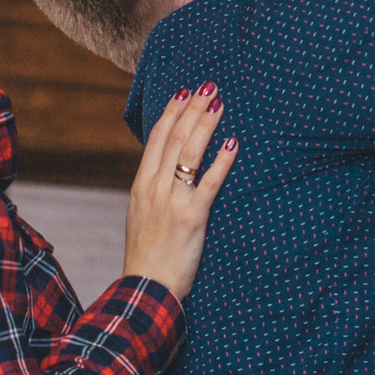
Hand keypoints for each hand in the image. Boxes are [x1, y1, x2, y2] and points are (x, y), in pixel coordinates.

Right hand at [123, 85, 239, 300]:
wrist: (147, 287)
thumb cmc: (147, 254)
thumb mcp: (141, 216)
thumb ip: (153, 191)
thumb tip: (166, 170)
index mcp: (141, 185)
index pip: (156, 139)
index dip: (171, 112)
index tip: (184, 91)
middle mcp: (155, 188)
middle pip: (174, 138)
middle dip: (192, 109)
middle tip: (208, 86)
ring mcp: (172, 201)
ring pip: (189, 153)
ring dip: (205, 124)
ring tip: (219, 104)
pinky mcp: (192, 218)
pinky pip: (209, 183)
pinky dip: (222, 160)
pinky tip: (233, 143)